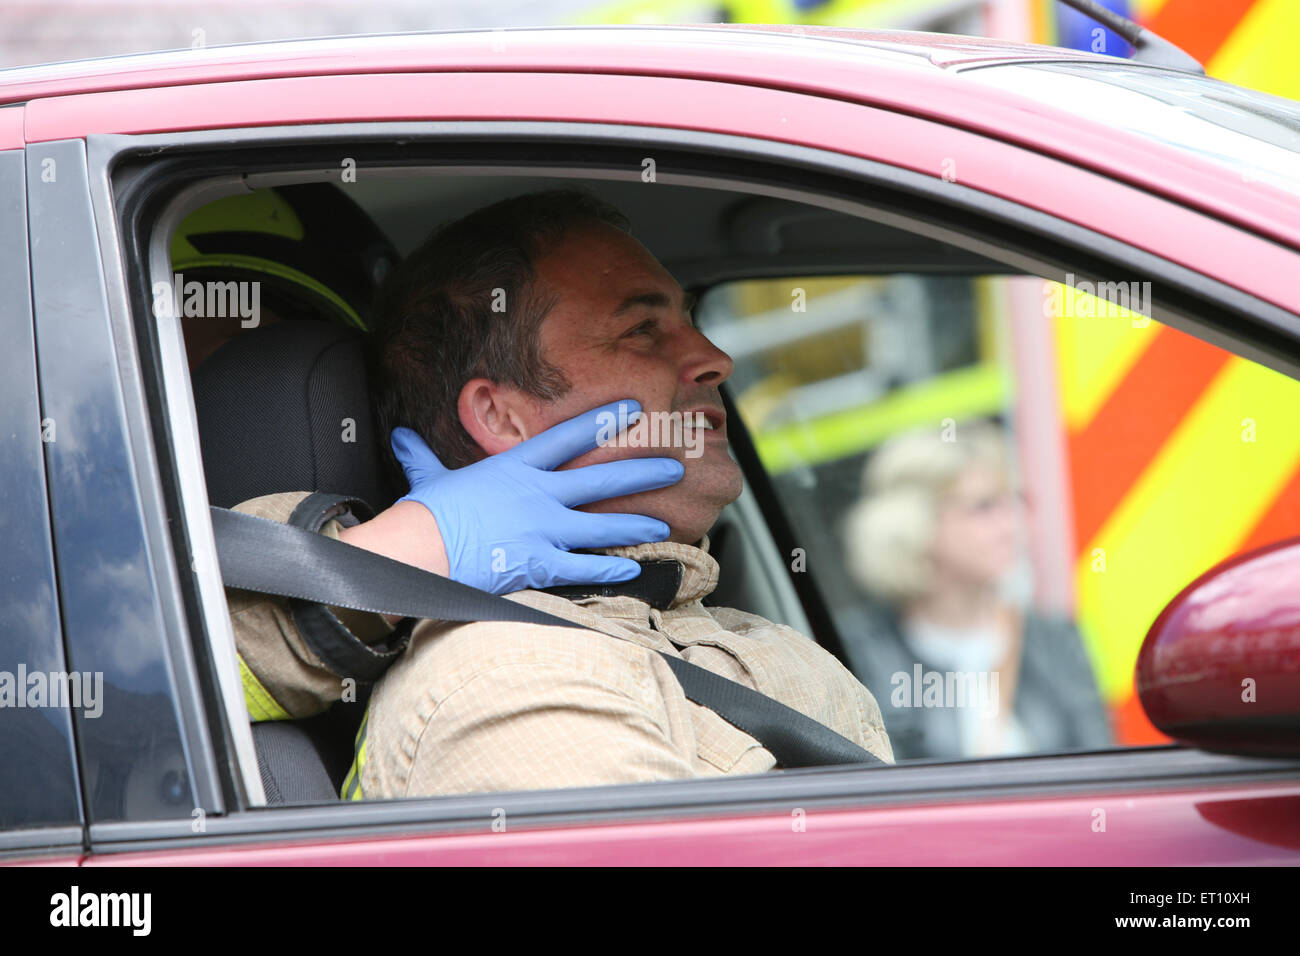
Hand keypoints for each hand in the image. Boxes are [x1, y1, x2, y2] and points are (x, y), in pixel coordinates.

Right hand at [392, 399, 683, 593]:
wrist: (418, 550)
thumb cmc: (424, 515)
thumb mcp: (427, 478)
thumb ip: (422, 456)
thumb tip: (401, 436)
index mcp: (514, 468)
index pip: (567, 437)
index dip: (602, 420)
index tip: (632, 408)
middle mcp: (537, 494)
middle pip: (600, 478)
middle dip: (641, 471)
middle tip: (674, 466)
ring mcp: (541, 529)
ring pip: (601, 524)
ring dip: (636, 523)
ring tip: (665, 522)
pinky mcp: (537, 562)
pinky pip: (583, 566)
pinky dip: (610, 568)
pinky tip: (634, 567)